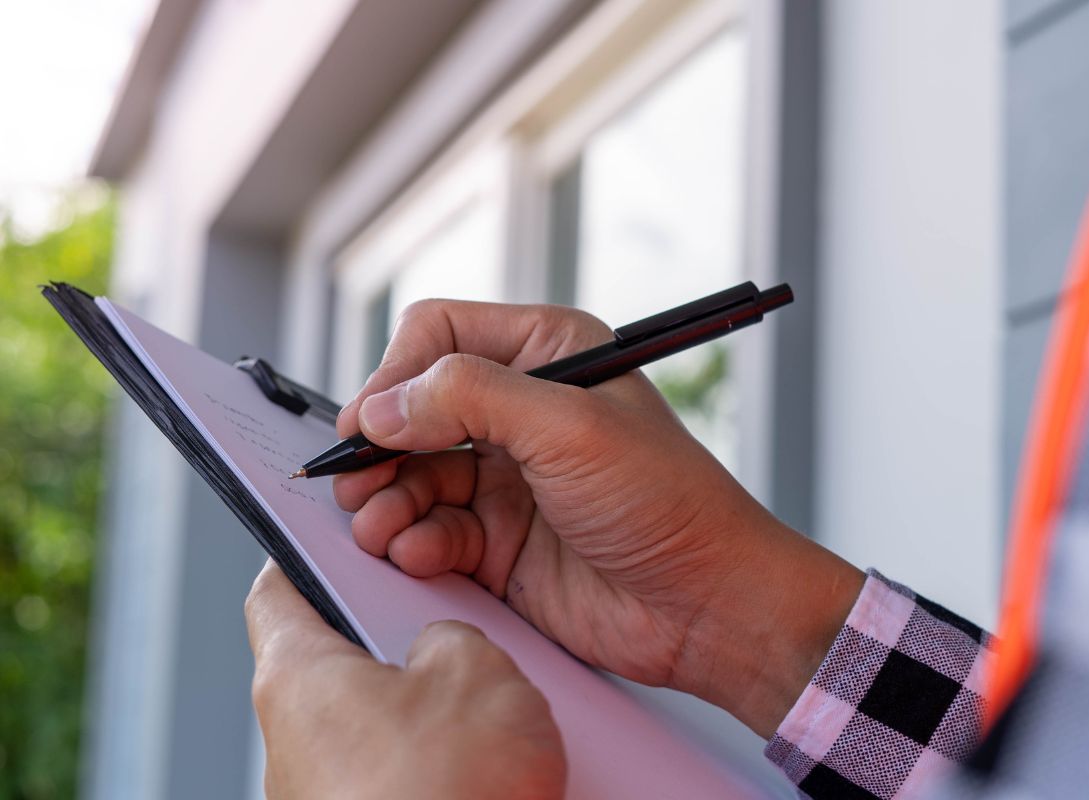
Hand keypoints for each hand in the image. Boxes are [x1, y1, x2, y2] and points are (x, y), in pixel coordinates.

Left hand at [245, 561, 565, 799]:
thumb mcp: (475, 671)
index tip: (329, 540)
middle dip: (398, 643)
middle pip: (336, 662)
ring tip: (490, 711)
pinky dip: (438, 764)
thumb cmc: (444, 793)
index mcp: (298, 677)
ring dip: (428, 712)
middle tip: (451, 629)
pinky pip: (397, 776)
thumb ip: (452, 637)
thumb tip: (442, 650)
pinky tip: (488, 769)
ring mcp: (321, 796)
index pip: (276, 592)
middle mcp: (292, 741)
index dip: (305, 556)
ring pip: (375, 724)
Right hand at [334, 300, 863, 736]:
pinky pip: (429, 531)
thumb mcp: (570, 428)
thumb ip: (470, 399)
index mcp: (546, 355)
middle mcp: (520, 411)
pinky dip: (412, 542)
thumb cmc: (667, 501)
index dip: (396, 374)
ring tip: (380, 525)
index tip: (370, 422)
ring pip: (411, 474)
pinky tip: (418, 554)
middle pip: (411, 409)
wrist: (707, 605)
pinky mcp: (497, 542)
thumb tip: (382, 406)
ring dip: (385, 500)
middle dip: (379, 445)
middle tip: (355, 479)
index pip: (440, 336)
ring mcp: (506, 479)